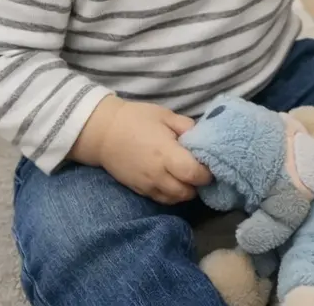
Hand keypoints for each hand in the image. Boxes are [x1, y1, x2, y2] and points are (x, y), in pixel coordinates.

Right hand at [69, 96, 211, 203]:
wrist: (103, 132)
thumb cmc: (136, 119)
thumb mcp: (165, 115)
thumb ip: (187, 127)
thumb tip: (204, 139)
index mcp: (166, 153)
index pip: (194, 174)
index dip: (207, 173)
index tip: (210, 163)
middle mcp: (158, 174)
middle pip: (187, 192)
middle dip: (198, 184)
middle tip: (200, 170)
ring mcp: (147, 185)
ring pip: (175, 199)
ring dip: (186, 191)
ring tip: (187, 176)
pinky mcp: (139, 190)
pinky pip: (162, 199)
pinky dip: (172, 194)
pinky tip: (174, 181)